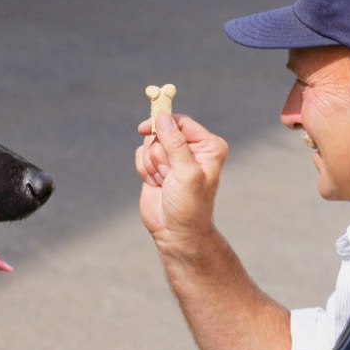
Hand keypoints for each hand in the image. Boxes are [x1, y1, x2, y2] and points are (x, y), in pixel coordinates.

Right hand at [135, 114, 227, 253]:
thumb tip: (162, 117)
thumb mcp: (186, 172)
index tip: (145, 128)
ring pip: (149, 143)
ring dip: (152, 164)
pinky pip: (141, 154)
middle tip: (168, 175)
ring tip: (164, 182)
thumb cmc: (189, 205)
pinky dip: (144, 169)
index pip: (181, 123)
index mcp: (208, 146)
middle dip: (159, 154)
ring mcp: (172, 157)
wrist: (176, 232)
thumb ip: (175, 143)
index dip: (163, 123)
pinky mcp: (156, 165)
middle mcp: (191, 148)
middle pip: (162, 131)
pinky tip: (156, 184)